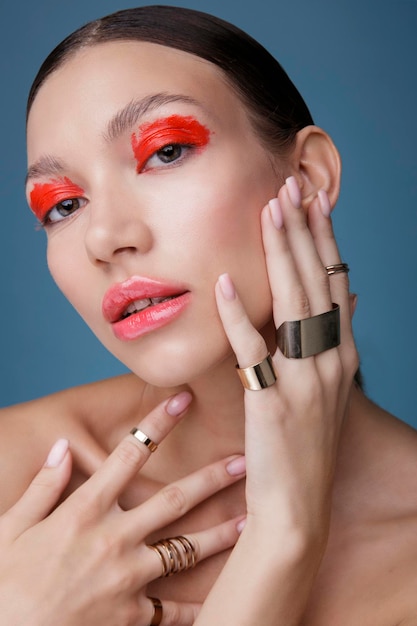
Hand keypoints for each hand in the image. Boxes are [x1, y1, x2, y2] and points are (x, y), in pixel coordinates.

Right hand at [0, 392, 244, 625]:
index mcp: (85, 511)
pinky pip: (174, 610)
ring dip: (220, 534)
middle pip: (174, 500)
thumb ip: (42, 486)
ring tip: (249, 521)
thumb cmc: (5, 584)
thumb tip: (61, 447)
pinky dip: (201, 607)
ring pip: (186, 550)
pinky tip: (224, 600)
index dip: (158, 423)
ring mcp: (128, 579)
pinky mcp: (132, 616)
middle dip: (212, 478)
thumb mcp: (12, 527)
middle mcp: (115, 539)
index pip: (129, 454)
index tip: (182, 399)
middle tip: (243, 461)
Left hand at [203, 177, 357, 623]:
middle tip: (289, 186)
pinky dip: (238, 317)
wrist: (298, 508)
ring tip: (269, 212)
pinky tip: (224, 284)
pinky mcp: (272, 403)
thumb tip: (342, 298)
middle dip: (302, 231)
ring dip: (280, 254)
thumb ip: (331, 342)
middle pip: (316, 283)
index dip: (323, 240)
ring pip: (293, 305)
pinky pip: (253, 352)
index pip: (334, 283)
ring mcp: (305, 382)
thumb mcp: (327, 389)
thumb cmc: (305, 445)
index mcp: (342, 355)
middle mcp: (330, 362)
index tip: (311, 201)